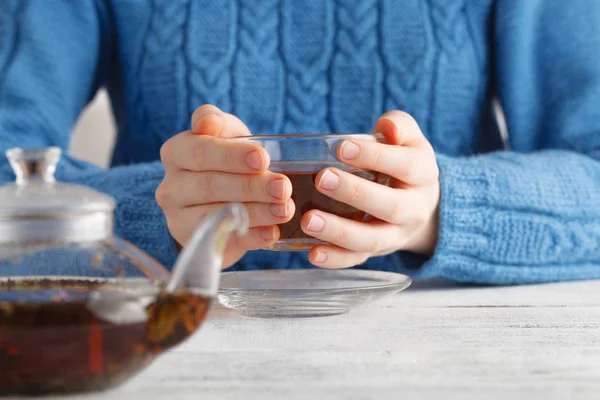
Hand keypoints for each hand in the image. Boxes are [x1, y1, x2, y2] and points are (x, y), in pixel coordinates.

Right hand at [156, 105, 293, 267]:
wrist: (219, 197)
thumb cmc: (226, 157)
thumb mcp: (225, 133)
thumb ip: (219, 123)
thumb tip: (207, 123)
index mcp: (176, 153)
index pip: (200, 152)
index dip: (231, 156)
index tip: (263, 158)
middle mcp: (171, 187)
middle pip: (210, 186)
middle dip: (250, 187)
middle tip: (283, 188)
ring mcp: (179, 219)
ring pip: (215, 216)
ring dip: (255, 213)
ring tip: (284, 210)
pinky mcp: (196, 243)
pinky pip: (223, 241)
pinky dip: (251, 238)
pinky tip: (273, 232)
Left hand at [301, 111, 439, 268]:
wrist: (420, 204)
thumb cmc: (403, 162)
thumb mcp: (408, 139)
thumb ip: (399, 125)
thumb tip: (388, 128)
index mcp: (423, 174)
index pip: (405, 165)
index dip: (375, 156)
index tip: (341, 147)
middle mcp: (414, 209)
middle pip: (390, 206)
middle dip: (354, 193)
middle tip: (322, 179)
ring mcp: (396, 235)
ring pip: (372, 239)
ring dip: (339, 232)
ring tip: (308, 220)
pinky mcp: (376, 251)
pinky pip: (357, 260)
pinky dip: (335, 260)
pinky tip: (312, 253)